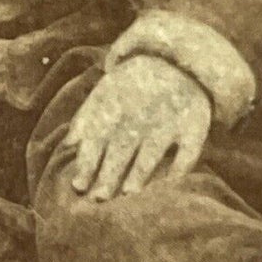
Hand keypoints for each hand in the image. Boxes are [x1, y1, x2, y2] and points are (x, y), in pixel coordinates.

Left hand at [66, 54, 211, 201]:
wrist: (175, 62)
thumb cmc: (132, 87)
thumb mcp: (104, 93)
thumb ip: (86, 118)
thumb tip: (67, 144)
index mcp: (115, 107)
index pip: (97, 139)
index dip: (87, 162)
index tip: (78, 186)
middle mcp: (140, 115)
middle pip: (122, 149)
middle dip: (108, 174)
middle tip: (97, 199)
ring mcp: (168, 120)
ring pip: (153, 151)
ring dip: (140, 172)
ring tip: (128, 194)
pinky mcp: (194, 125)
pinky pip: (189, 149)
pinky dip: (181, 165)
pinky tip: (171, 183)